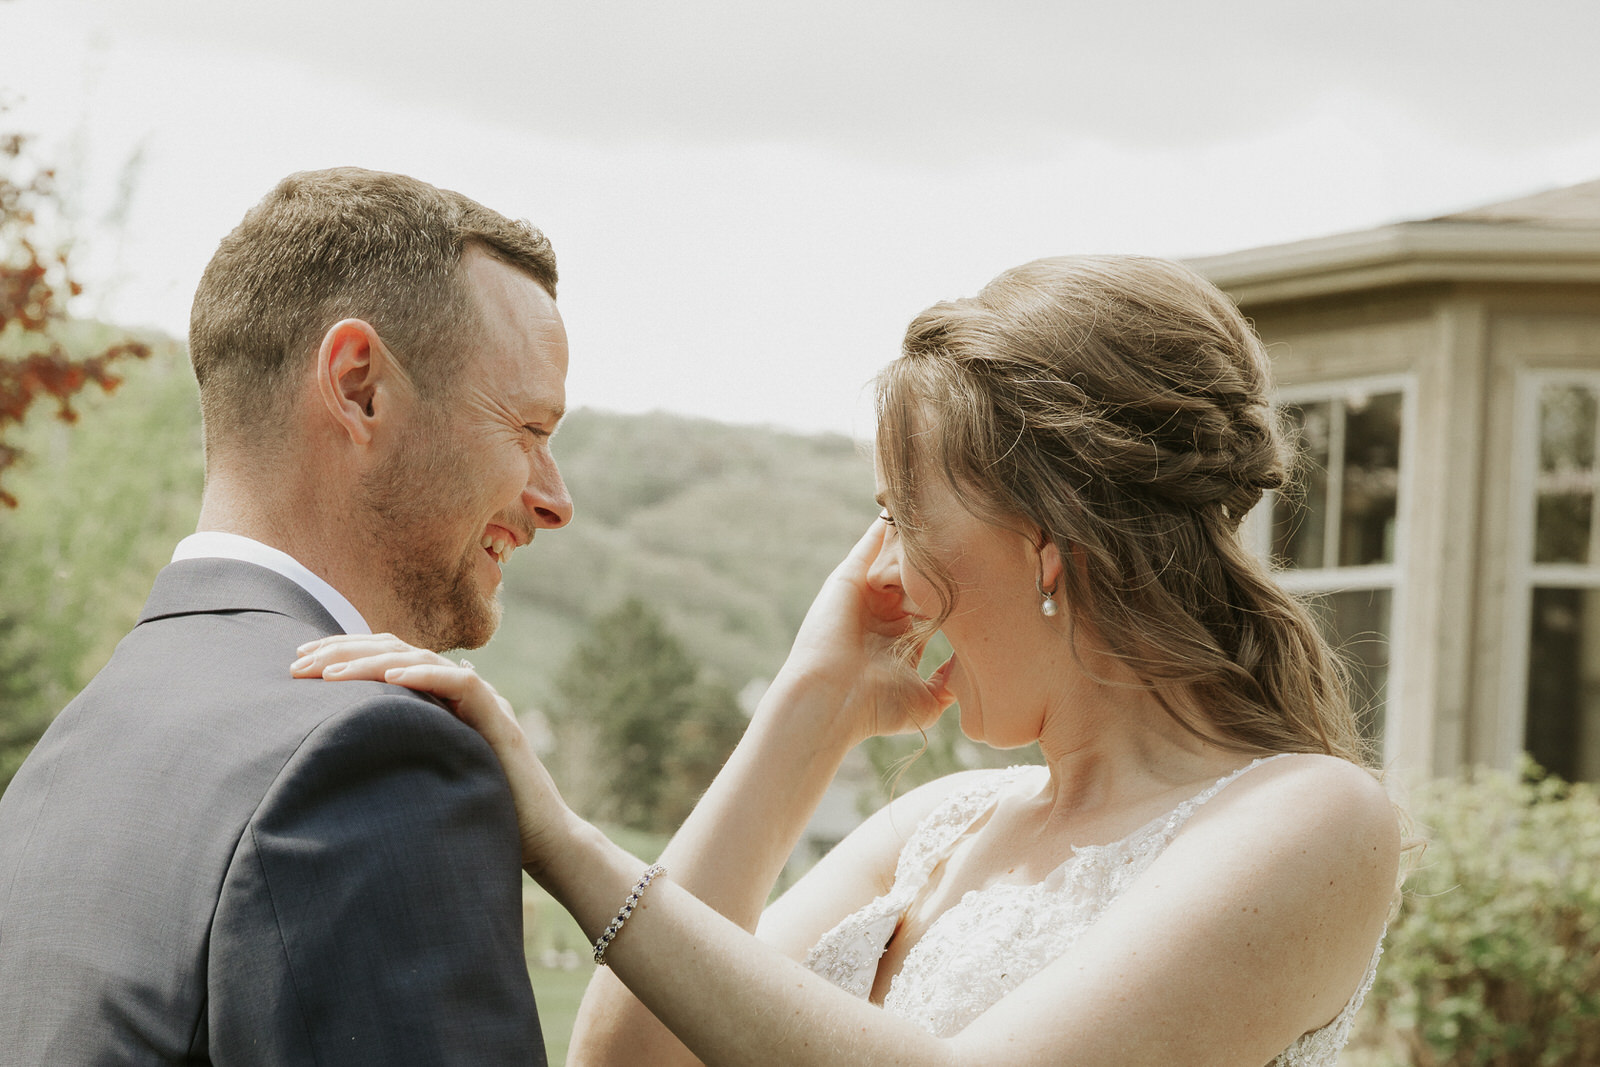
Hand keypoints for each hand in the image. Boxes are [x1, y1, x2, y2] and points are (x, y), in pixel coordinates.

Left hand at [291, 635, 576, 874]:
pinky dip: (425, 677)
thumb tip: (349, 749)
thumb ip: (399, 752)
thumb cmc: (482, 815)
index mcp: (440, 700)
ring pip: (423, 661)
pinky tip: (388, 678)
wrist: (541, 840)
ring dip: (371, 662)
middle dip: (343, 651)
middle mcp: (460, 691)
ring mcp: (482, 702)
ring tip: (328, 673)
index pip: (386, 660)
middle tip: (297, 662)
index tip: (298, 662)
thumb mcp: (425, 776)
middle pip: (398, 651)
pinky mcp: (498, 720)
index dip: (342, 654)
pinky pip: (461, 685)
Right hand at [777, 518, 953, 744]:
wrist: (830, 700)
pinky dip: (888, 523)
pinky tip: (912, 499)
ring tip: (948, 505)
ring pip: (897, 556)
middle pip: (917, 574)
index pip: (935, 603)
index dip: (957, 588)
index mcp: (902, 639)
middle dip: (941, 556)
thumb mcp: (926, 701)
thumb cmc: (875, 707)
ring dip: (917, 534)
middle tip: (973, 529)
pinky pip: (871, 541)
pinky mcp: (849, 576)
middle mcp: (884, 612)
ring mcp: (866, 593)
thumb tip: (973, 666)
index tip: (987, 572)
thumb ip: (951, 682)